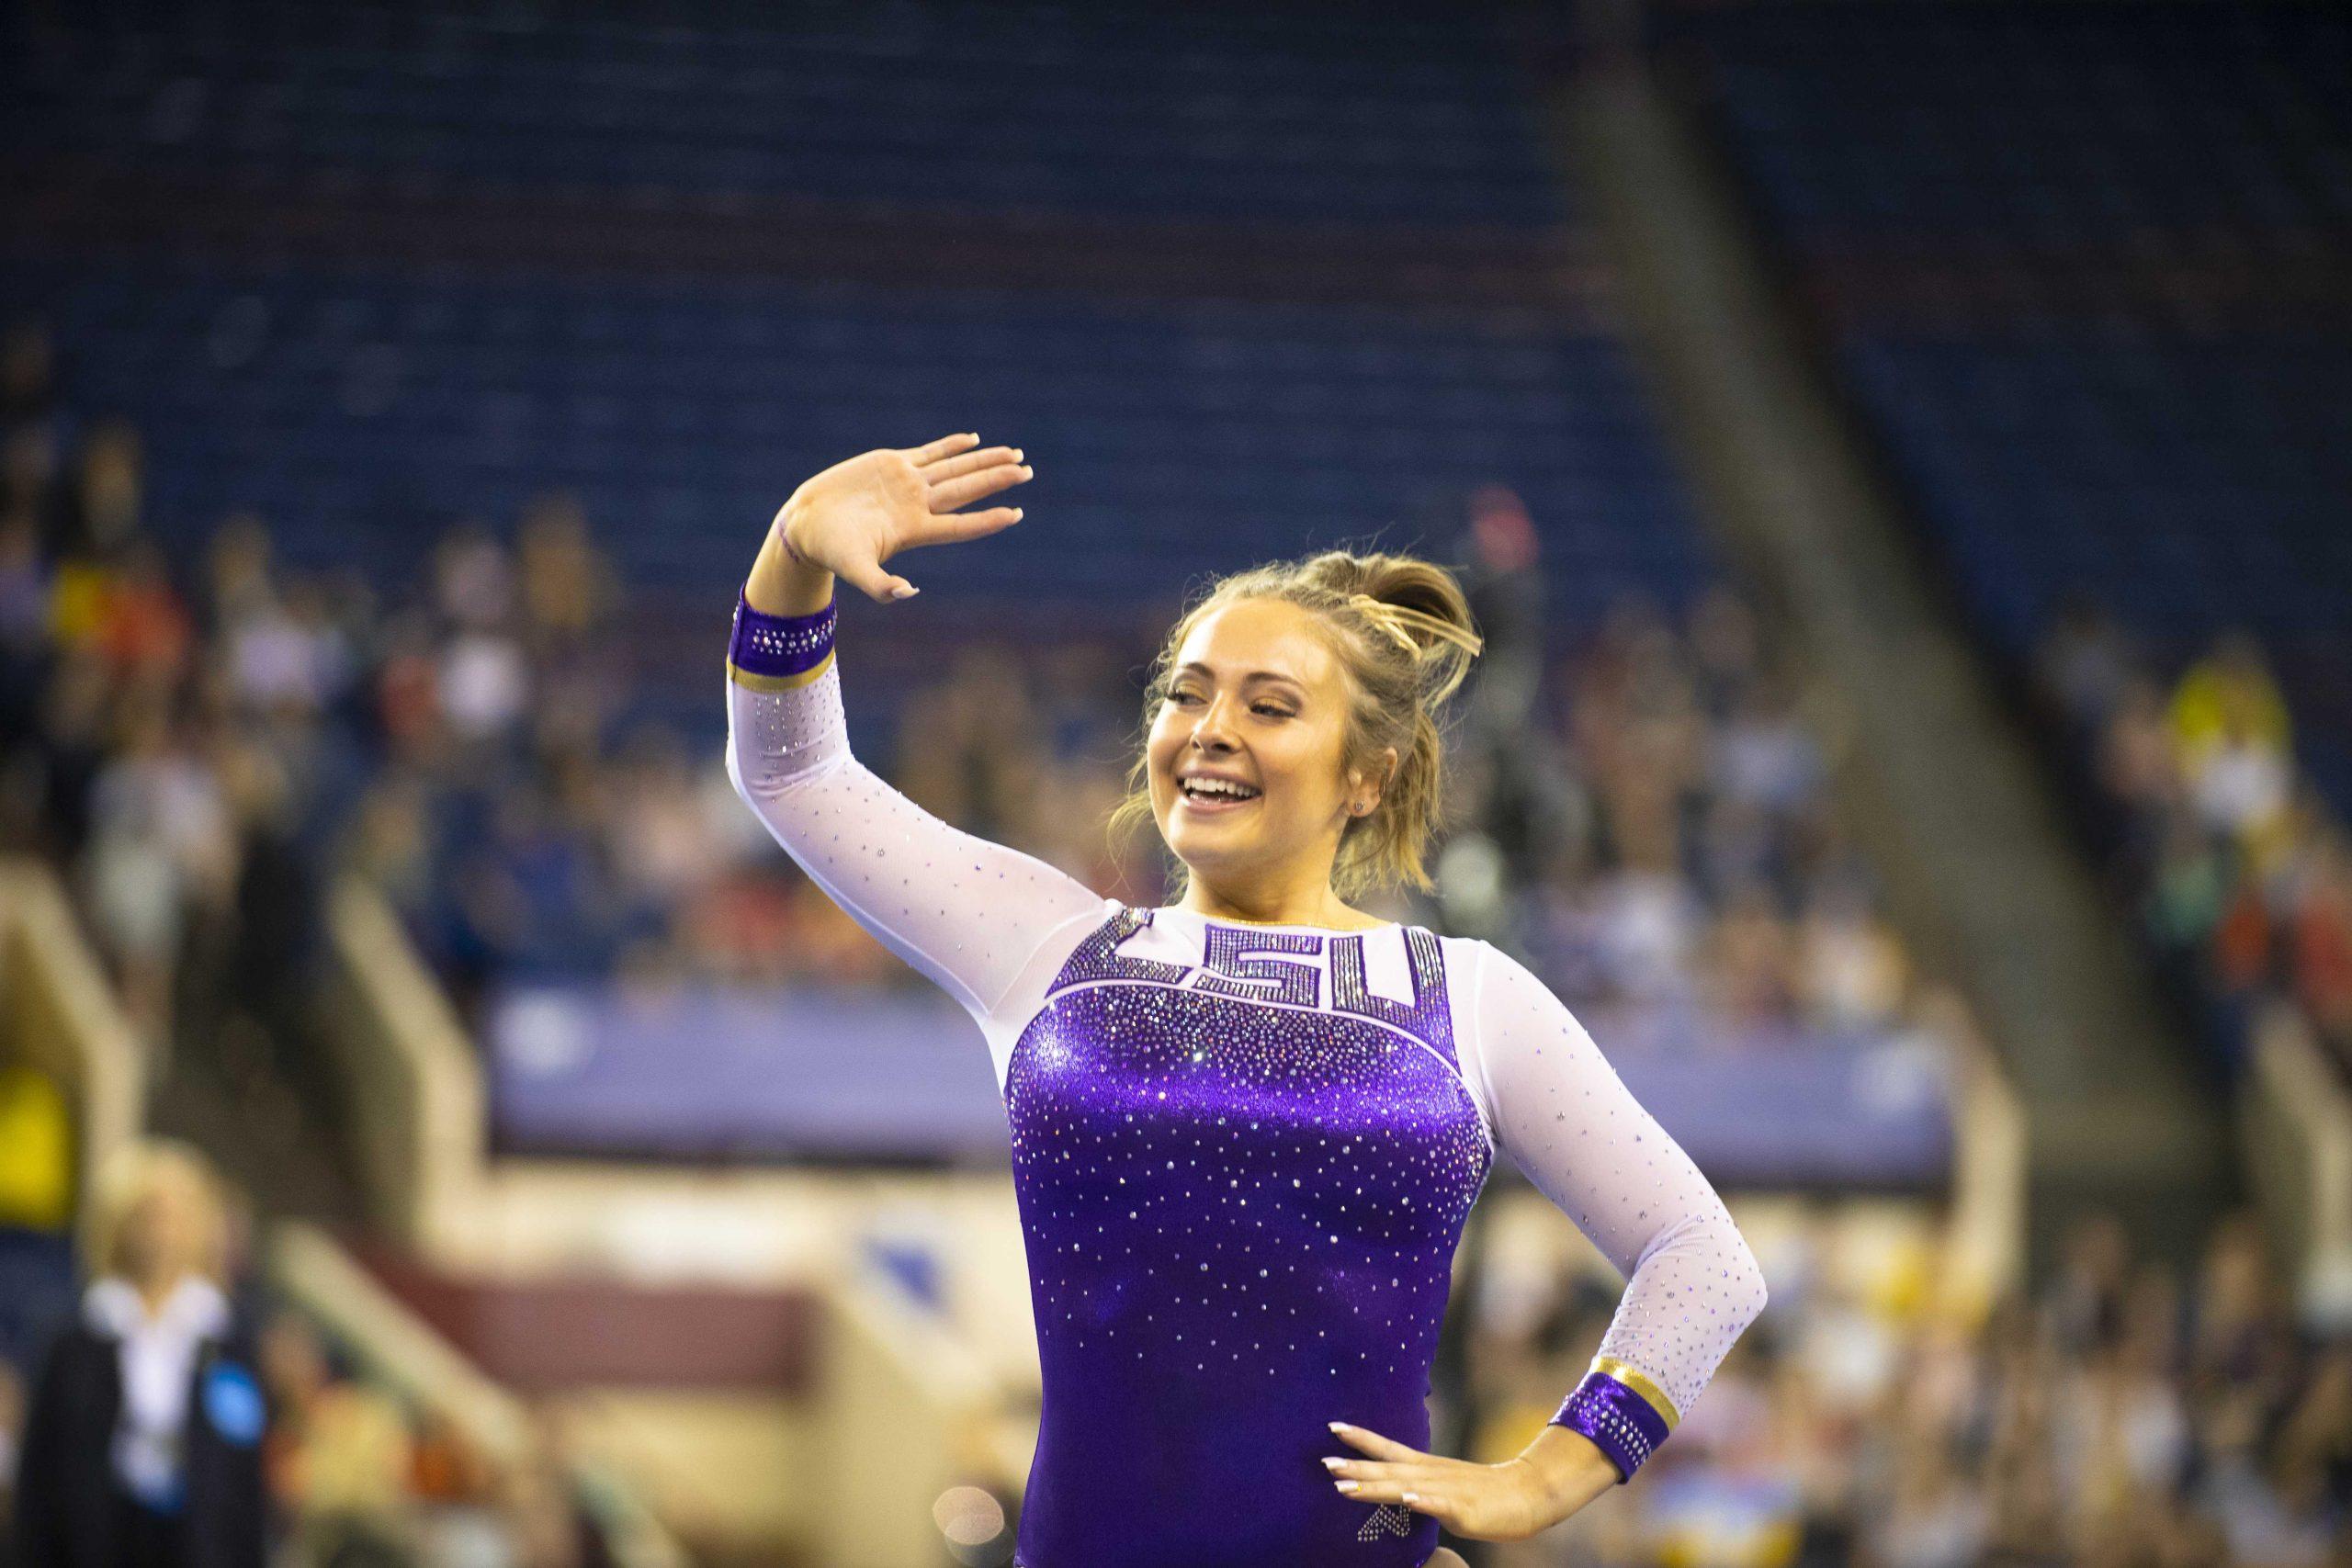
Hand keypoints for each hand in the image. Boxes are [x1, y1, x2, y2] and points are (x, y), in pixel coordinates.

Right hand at [777, 432, 1031, 601]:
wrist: (806, 523)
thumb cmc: (831, 550)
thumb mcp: (855, 570)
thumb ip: (880, 586)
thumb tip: (908, 593)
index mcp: (915, 529)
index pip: (961, 525)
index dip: (988, 519)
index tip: (1016, 513)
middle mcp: (917, 505)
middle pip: (967, 490)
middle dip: (997, 479)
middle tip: (1028, 470)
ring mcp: (907, 483)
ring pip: (955, 468)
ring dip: (985, 461)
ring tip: (1016, 454)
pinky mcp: (891, 464)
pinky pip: (930, 452)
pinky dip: (952, 446)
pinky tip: (973, 440)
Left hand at [1323, 1421, 1600, 1542]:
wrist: (1526, 1493)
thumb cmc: (1483, 1492)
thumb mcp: (1443, 1483)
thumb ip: (1418, 1484)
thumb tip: (1393, 1486)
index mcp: (1425, 1467)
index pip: (1387, 1448)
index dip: (1360, 1439)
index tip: (1333, 1426)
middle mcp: (1430, 1474)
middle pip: (1387, 1469)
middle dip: (1354, 1467)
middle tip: (1324, 1463)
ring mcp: (1446, 1490)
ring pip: (1404, 1486)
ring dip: (1374, 1485)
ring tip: (1345, 1487)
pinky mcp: (1463, 1508)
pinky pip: (1440, 1505)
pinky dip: (1423, 1501)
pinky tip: (1407, 1499)